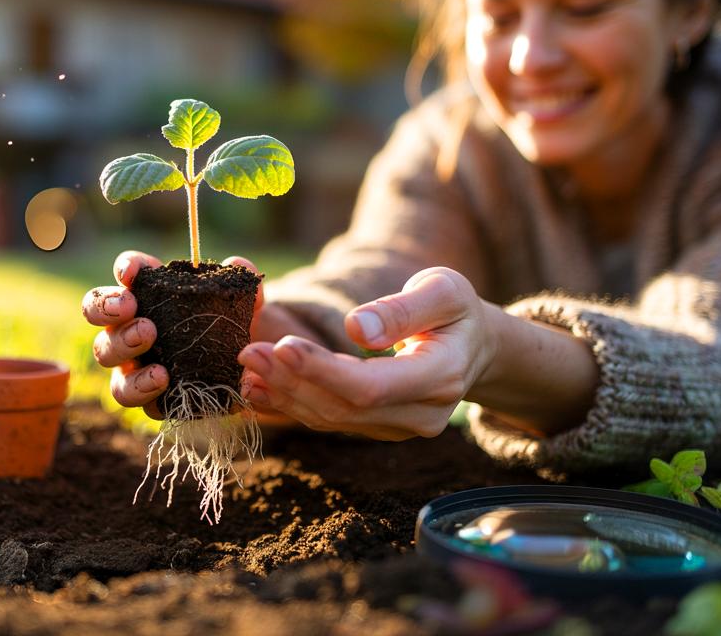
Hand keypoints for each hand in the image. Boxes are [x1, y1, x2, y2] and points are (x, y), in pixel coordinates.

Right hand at [82, 250, 266, 418]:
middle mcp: (130, 322)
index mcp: (152, 291)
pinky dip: (140, 386)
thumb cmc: (231, 328)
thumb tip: (237, 265)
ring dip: (121, 344)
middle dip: (107, 307)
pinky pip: (127, 392)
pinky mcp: (141, 393)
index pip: (129, 271)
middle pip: (96, 309)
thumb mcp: (242, 304)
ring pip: (104, 351)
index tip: (132, 272)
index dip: (126, 267)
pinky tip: (162, 379)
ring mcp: (131, 359)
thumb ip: (240, 282)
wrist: (244, 373)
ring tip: (148, 339)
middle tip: (132, 308)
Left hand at [236, 267, 500, 439]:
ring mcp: (397, 428)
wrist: (472, 347)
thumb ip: (403, 309)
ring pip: (332, 418)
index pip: (372, 385)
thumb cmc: (455, 311)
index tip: (282, 346)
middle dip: (293, 380)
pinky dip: (290, 404)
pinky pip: (328, 420)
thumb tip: (355, 329)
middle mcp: (420, 415)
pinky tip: (257, 388)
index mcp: (442, 377)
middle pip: (345, 407)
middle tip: (250, 352)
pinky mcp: (376, 428)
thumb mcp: (444, 291)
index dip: (323, 371)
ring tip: (248, 365)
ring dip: (285, 393)